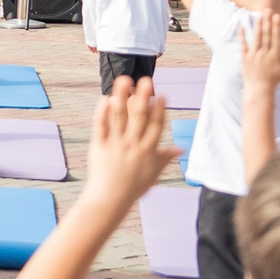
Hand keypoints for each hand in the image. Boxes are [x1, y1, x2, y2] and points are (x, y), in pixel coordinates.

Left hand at [83, 77, 176, 204]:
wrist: (110, 198)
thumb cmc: (134, 187)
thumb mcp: (154, 173)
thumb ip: (165, 157)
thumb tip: (180, 149)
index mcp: (148, 151)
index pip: (157, 126)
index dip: (160, 110)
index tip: (162, 94)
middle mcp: (133, 144)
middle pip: (140, 117)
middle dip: (144, 97)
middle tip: (146, 80)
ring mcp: (116, 144)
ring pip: (120, 116)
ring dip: (122, 96)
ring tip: (124, 80)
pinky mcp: (99, 145)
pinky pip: (101, 125)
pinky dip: (103, 112)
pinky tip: (105, 98)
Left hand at [241, 17, 279, 94]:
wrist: (259, 88)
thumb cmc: (274, 78)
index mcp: (275, 56)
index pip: (276, 38)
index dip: (276, 27)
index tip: (277, 17)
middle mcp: (264, 54)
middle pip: (266, 35)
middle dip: (267, 22)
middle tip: (268, 10)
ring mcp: (254, 55)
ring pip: (256, 38)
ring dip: (257, 26)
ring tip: (258, 15)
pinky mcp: (245, 57)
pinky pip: (243, 45)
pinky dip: (242, 36)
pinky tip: (242, 26)